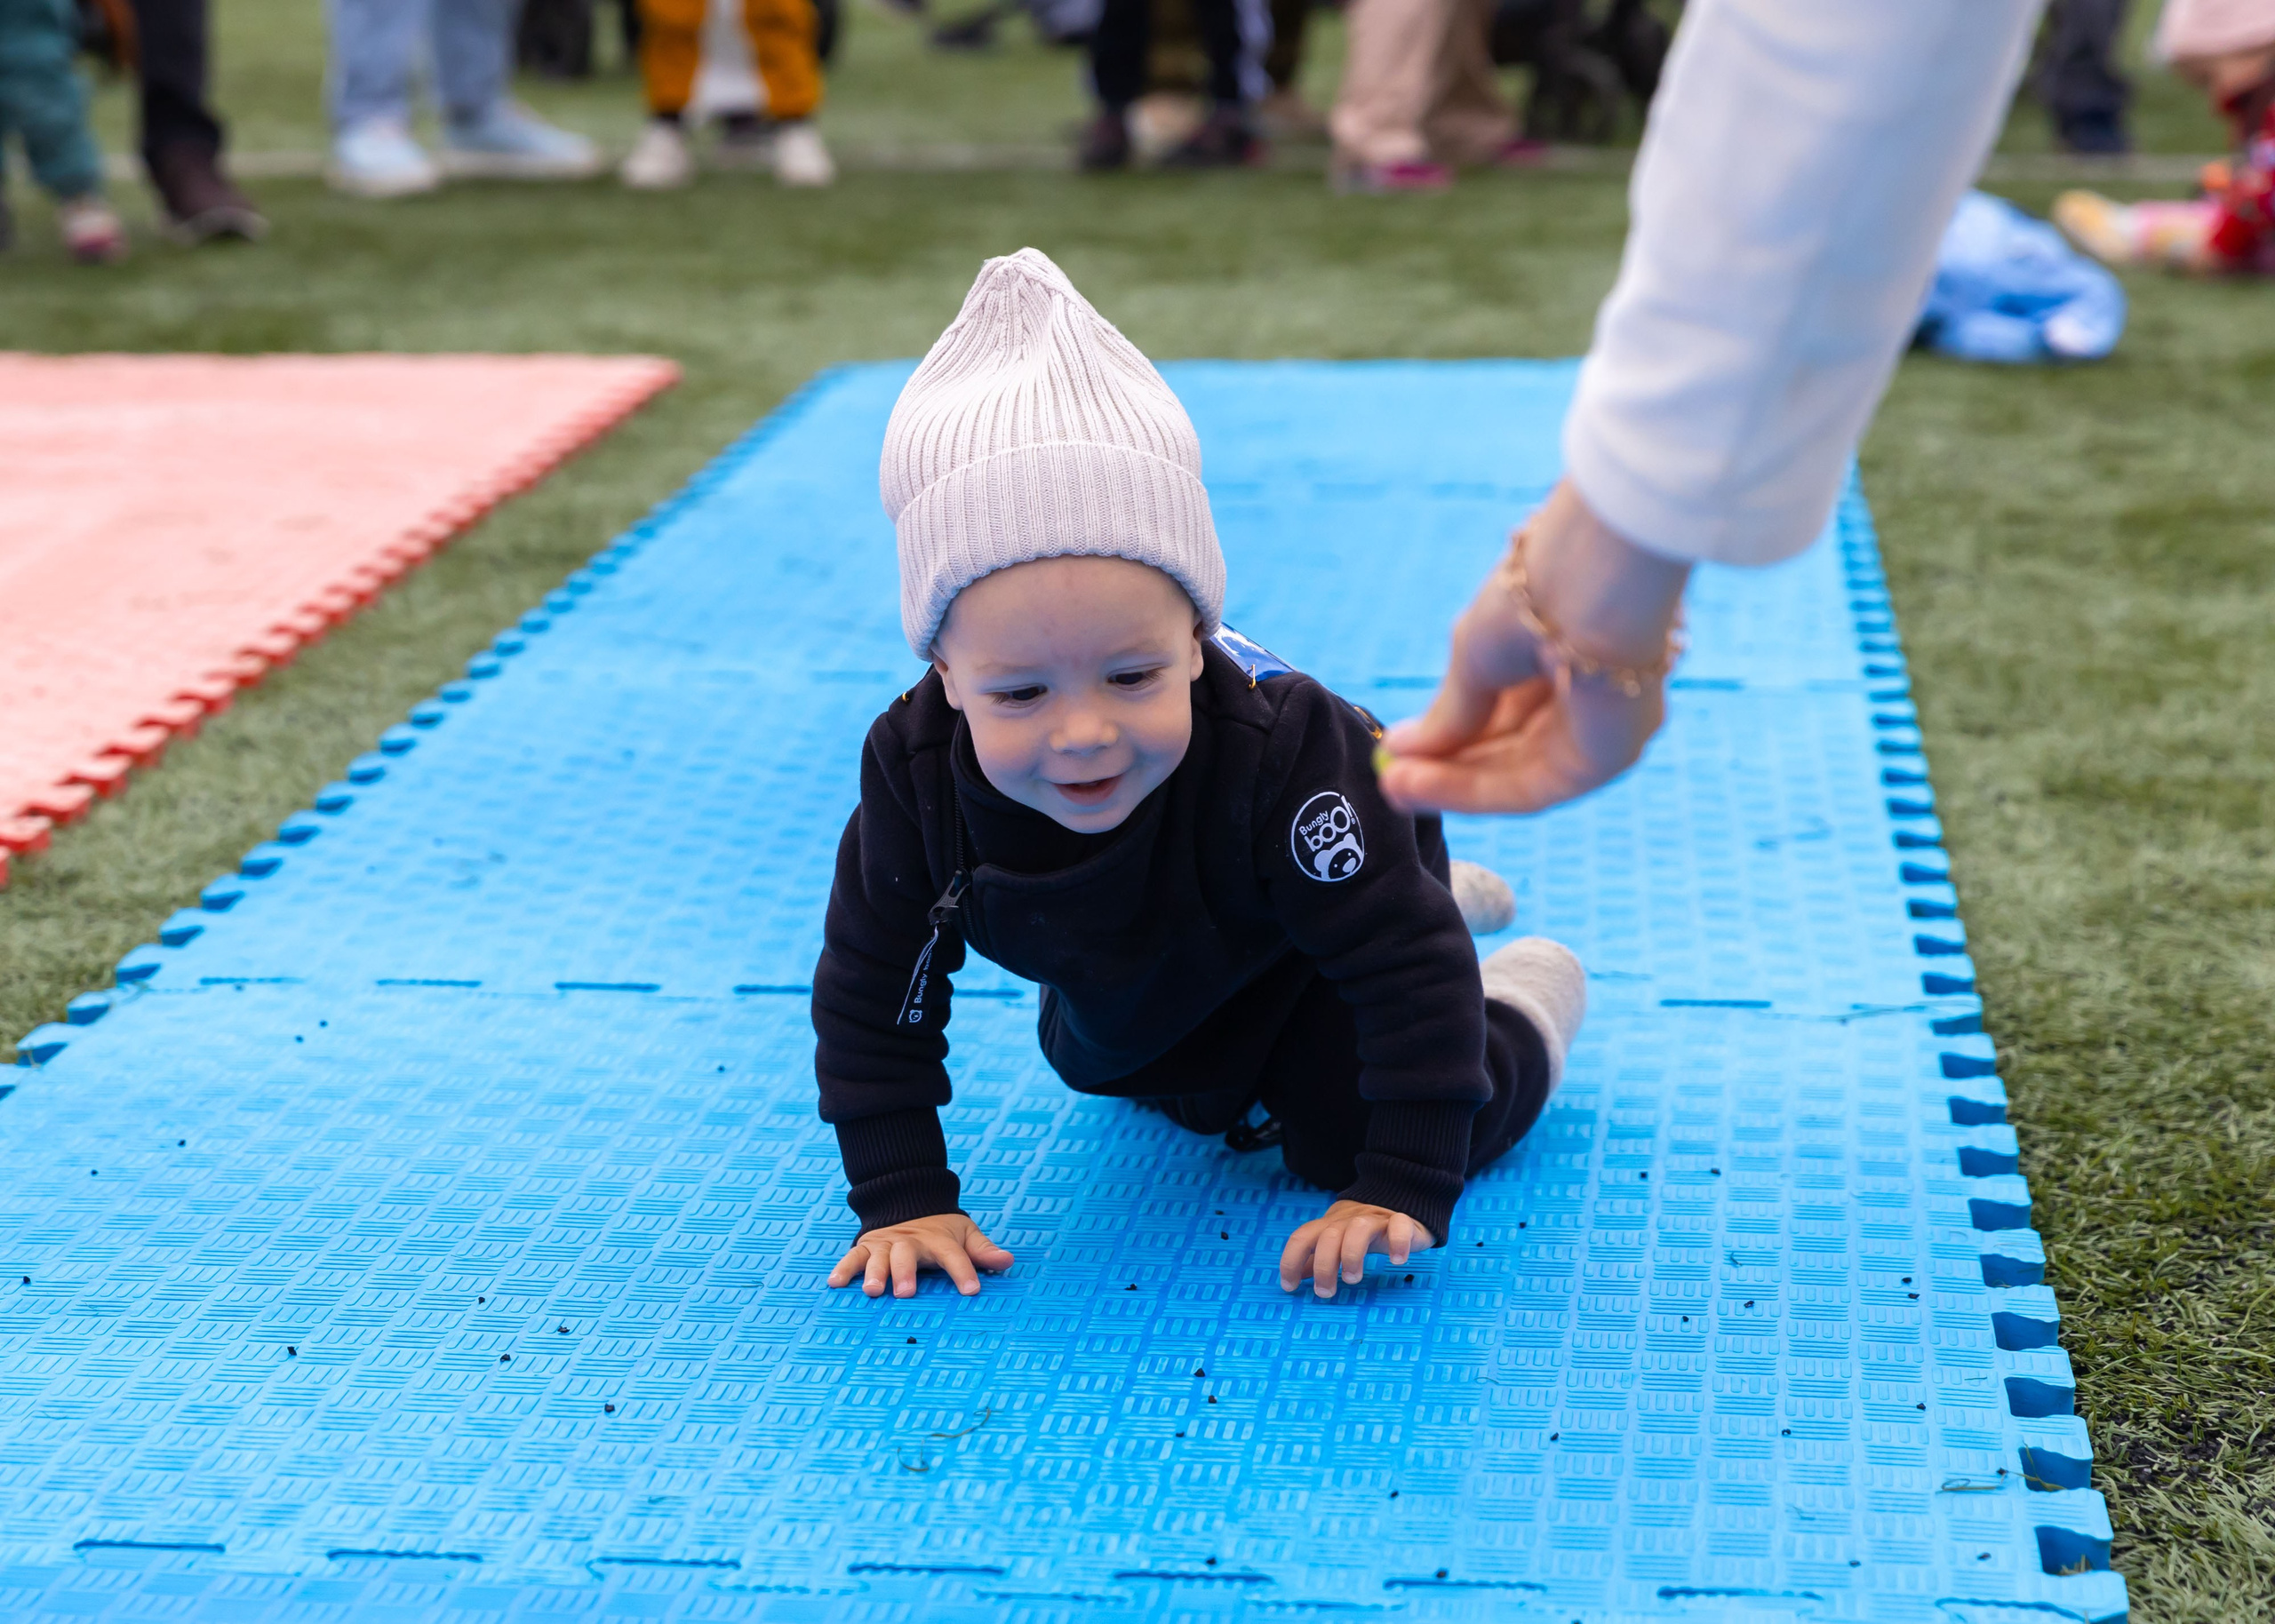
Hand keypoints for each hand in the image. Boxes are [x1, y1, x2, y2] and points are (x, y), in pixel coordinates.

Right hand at [828, 1213, 1013, 1297]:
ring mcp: (886, 1243)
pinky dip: (844, 1269)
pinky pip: (852, 1257)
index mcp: (938, 1239)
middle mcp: (910, 1241)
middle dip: (906, 1273)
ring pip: (879, 1257)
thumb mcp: (964, 1234)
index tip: (972, 1290)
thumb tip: (1008, 1261)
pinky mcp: (866, 1246)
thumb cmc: (940, 1230)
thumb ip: (983, 1250)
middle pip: (907, 1255)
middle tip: (906, 1293)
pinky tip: (835, 1284)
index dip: (964, 1271)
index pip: (954, 1255)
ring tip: (873, 1292)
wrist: (908, 1201)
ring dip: (874, 1273)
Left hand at [1278, 1200, 1436, 1299]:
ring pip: (1359, 1229)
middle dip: (1323, 1266)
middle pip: (1329, 1236)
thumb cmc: (1363, 1231)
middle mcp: (1349, 1220)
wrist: (1399, 1200)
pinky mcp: (1403, 1221)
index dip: (1291, 1260)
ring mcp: (1376, 1219)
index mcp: (1330, 1225)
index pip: (1302, 1237)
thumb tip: (1296, 1277)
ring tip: (1353, 1279)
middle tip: (1325, 1292)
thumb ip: (1316, 1258)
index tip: (1290, 1287)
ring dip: (1352, 1255)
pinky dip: (1398, 1242)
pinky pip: (1399, 1225)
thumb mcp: (1336, 1242)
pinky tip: (1397, 1260)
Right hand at [1375, 479, 1689, 815]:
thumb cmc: (1538, 591)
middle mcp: (1593, 695)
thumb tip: (1404, 748)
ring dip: (1452, 784)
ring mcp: (1604, 728)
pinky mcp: (1606, 757)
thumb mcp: (1477, 654)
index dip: (1453, 735)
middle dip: (1449, 767)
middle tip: (1390, 777)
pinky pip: (1531, 788)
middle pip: (1513, 750)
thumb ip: (1452, 710)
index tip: (1401, 750)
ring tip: (1393, 785)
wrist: (1591, 573)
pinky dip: (1473, 792)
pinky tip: (1420, 786)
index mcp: (1569, 652)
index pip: (1509, 711)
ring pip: (1518, 774)